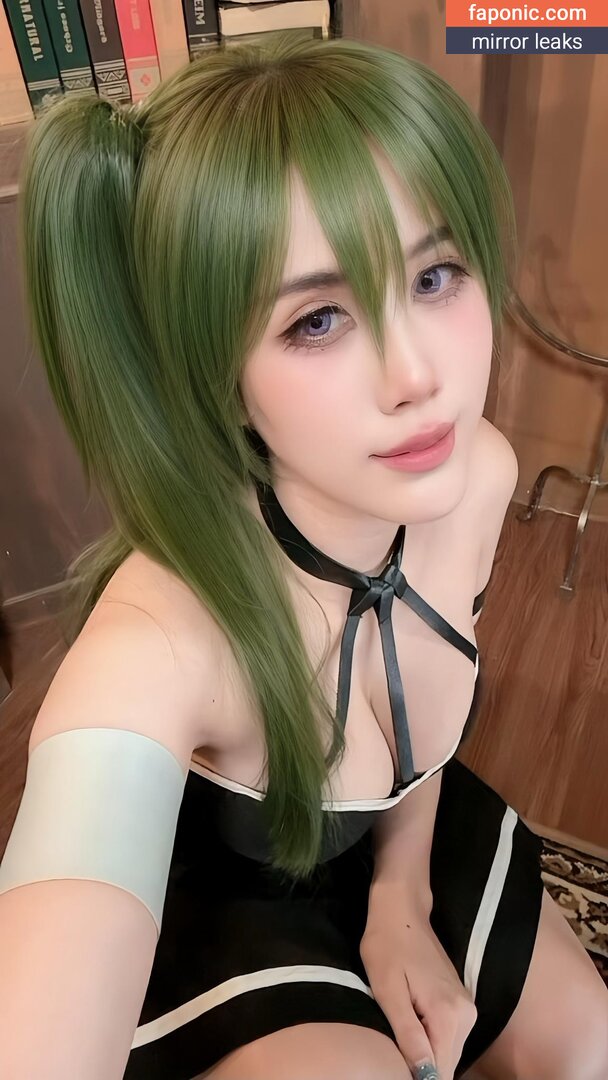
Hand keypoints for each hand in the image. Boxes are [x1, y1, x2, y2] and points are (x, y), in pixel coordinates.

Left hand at [360, 887, 477, 1079]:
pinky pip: (448, 1038)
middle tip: (393, 1050)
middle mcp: (467, 1016)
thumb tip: (425, 1077)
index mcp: (450, 1016)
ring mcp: (467, 1009)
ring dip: (425, 1055)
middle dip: (422, 1069)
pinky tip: (410, 1028)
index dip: (419, 1078)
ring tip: (399, 1039)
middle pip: (446, 1066)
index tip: (396, 1068)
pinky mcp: (461, 1004)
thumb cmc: (387, 946)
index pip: (441, 1073)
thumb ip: (409, 1036)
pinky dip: (430, 1042)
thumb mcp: (388, 991)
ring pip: (447, 1053)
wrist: (402, 910)